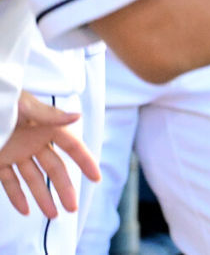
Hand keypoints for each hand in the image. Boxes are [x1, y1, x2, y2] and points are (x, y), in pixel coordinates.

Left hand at [0, 92, 100, 217]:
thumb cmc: (3, 99)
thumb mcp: (25, 106)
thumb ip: (50, 115)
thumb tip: (77, 117)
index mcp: (46, 126)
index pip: (71, 146)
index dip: (84, 161)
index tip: (95, 177)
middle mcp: (35, 141)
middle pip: (54, 168)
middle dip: (64, 188)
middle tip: (72, 207)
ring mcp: (17, 151)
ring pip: (33, 178)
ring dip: (43, 197)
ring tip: (53, 215)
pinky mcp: (0, 159)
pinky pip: (9, 181)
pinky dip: (16, 196)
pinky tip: (25, 210)